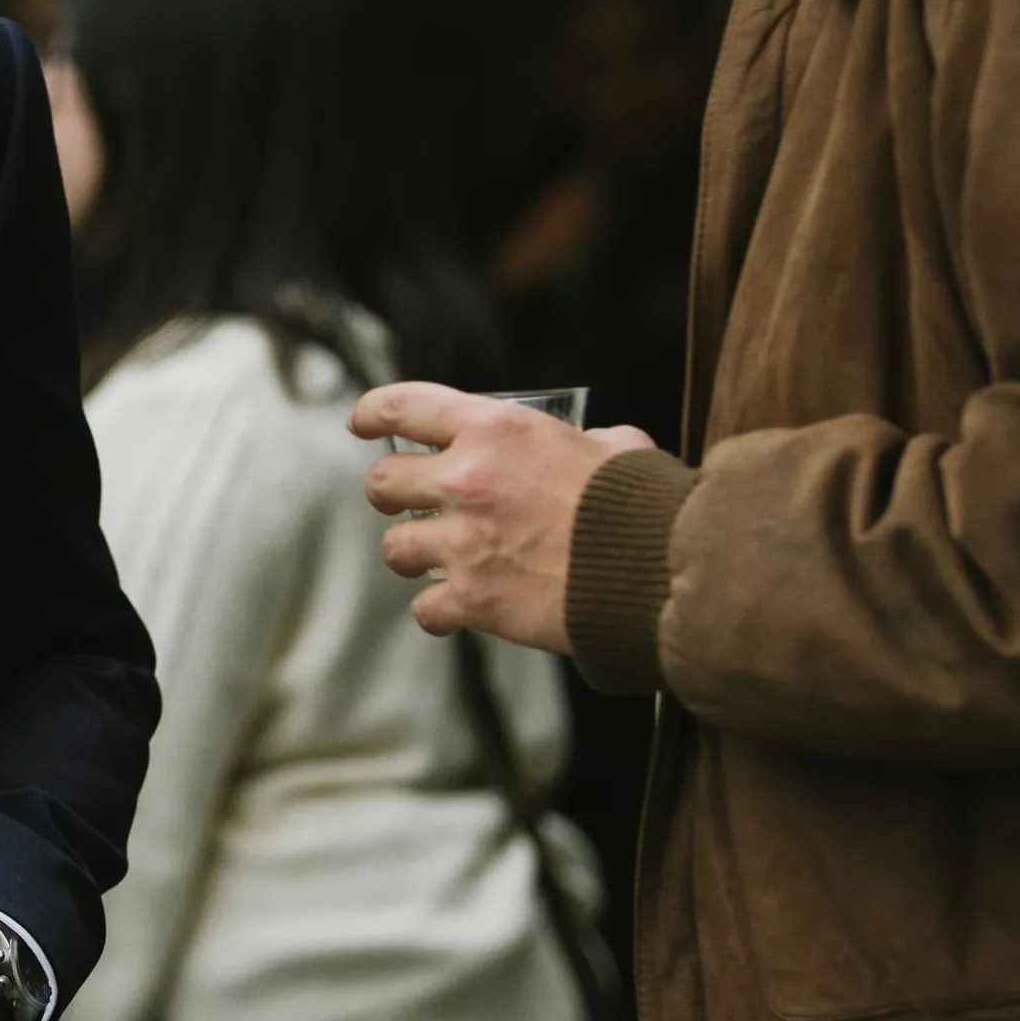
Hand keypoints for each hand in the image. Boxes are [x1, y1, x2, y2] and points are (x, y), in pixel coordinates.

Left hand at [350, 381, 656, 651]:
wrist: (658, 572)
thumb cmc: (642, 504)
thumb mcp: (613, 446)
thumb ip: (581, 440)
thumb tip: (586, 446)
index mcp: (496, 429)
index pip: (403, 407)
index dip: (372, 413)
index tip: (361, 423)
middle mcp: (467, 480)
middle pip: (384, 483)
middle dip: (394, 493)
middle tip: (414, 504)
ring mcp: (464, 542)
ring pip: (395, 548)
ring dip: (414, 554)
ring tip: (440, 558)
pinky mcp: (473, 599)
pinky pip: (426, 609)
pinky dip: (439, 612)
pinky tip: (459, 609)